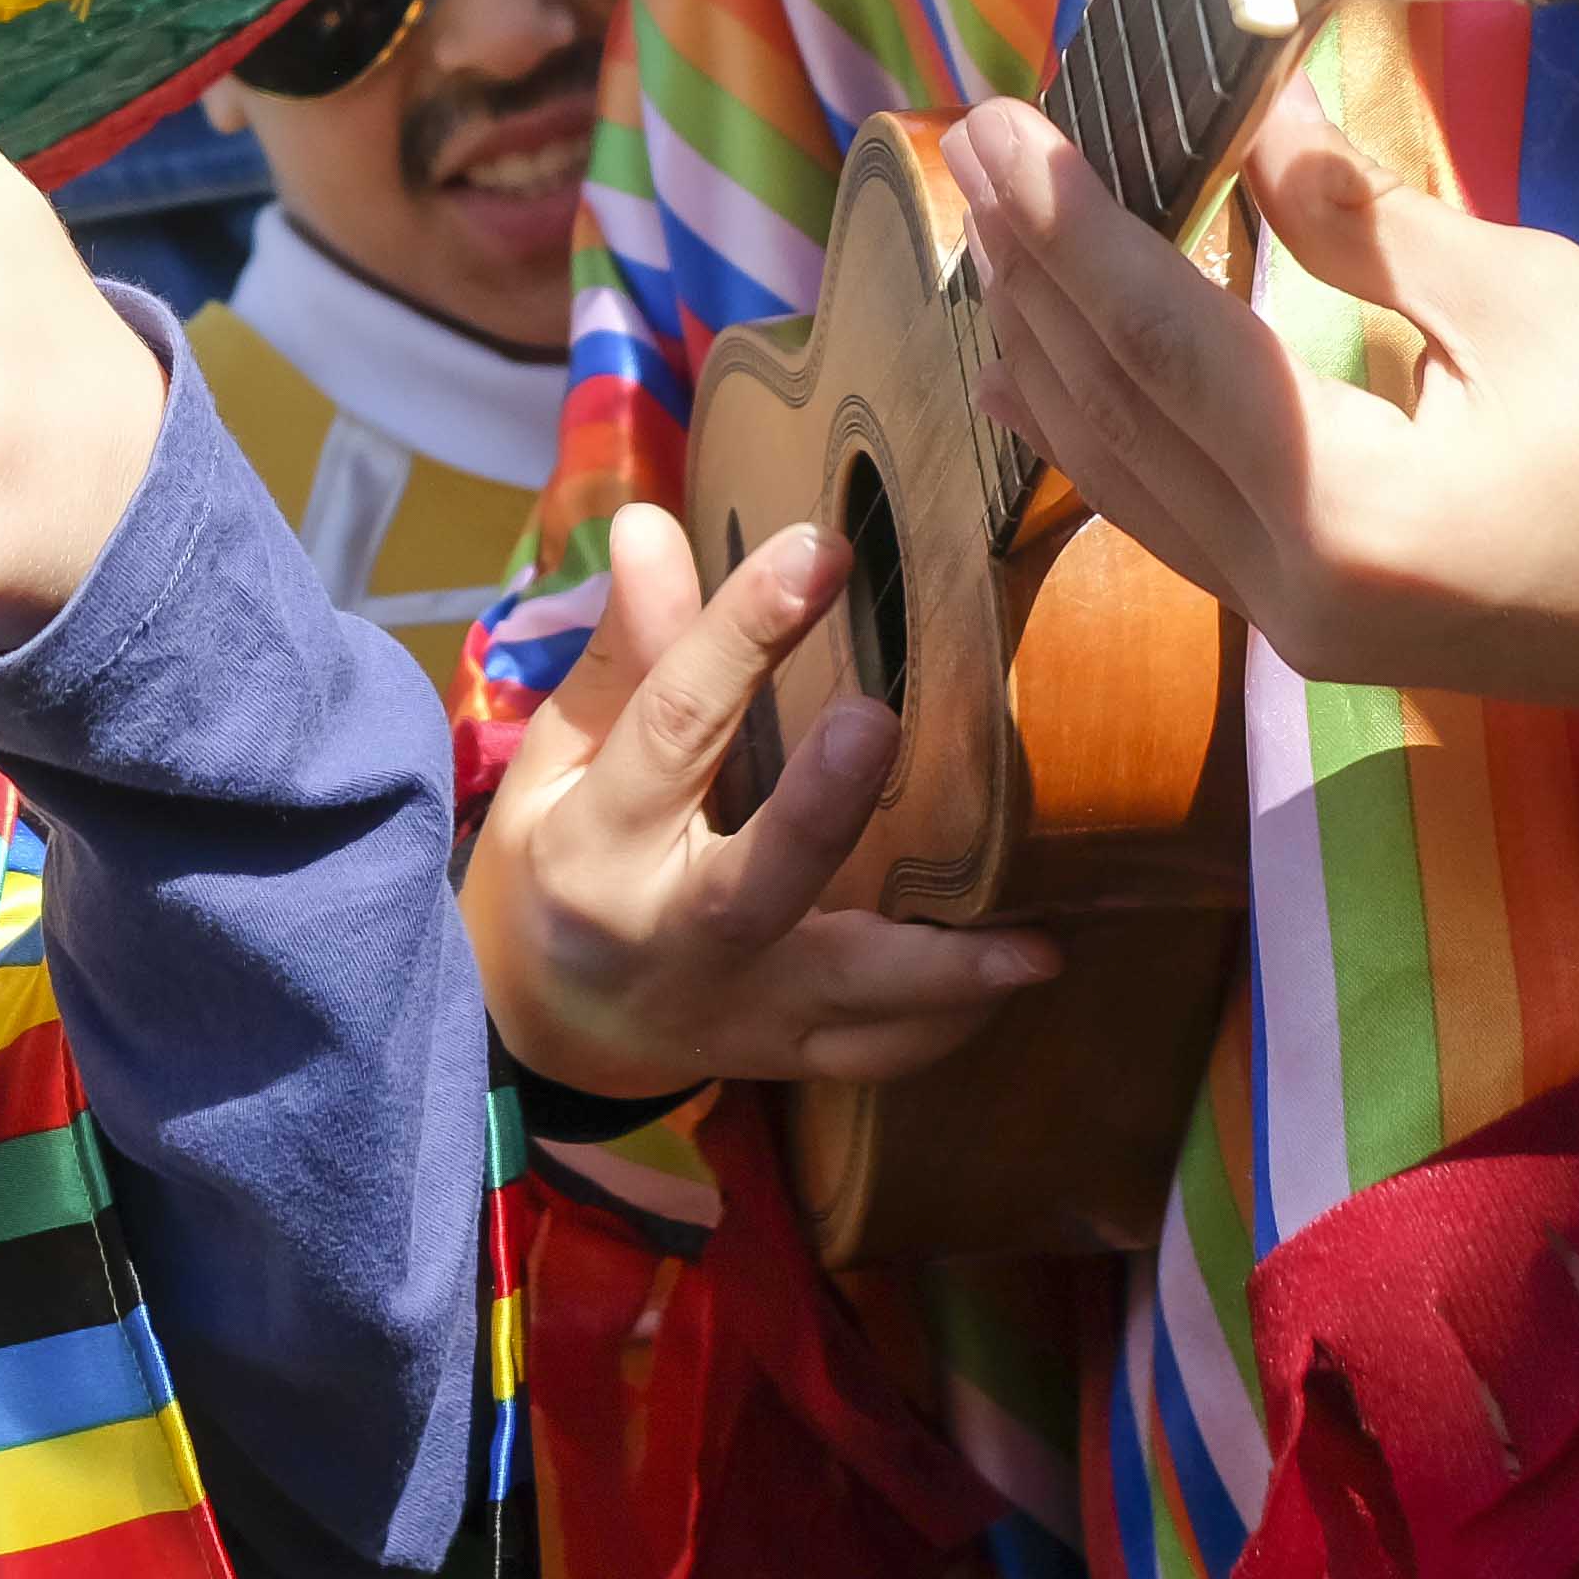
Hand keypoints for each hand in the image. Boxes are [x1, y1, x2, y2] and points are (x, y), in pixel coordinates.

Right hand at [466, 503, 1063, 1099]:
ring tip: (1034, 939)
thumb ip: (627, 650)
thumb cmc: (556, 864)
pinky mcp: (786, 1054)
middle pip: (753, 882)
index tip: (818, 548)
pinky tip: (1015, 971)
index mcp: (595, 845)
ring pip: (844, 996)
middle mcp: (667, 936)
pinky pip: (878, 1055)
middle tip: (878, 721)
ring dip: (941, 970)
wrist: (545, 1031)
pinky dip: (950, 1023)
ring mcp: (737, 1010)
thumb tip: (650, 524)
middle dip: (818, 808)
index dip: (740, 633)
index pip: (671, 727)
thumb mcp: (560, 757)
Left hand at [943, 85, 1578, 716]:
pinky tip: (1061, 361)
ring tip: (992, 233)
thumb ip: (1368, 223)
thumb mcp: (1530, 296)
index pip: (1163, 342)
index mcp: (1355, 515)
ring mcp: (1308, 628)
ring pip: (1125, 477)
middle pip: (1117, 413)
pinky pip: (1174, 516)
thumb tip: (1252, 132)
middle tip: (973, 145)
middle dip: (1033, 272)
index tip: (998, 123)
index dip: (1069, 222)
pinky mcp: (1329, 627)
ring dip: (1049, 351)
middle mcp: (1301, 594)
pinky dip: (1110, 424)